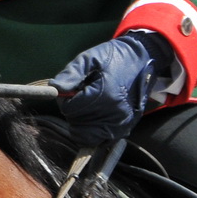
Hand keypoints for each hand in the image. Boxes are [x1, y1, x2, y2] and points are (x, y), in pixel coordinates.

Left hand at [49, 31, 173, 145]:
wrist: (142, 61)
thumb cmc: (113, 57)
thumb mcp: (89, 58)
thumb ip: (71, 73)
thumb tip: (55, 89)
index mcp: (104, 95)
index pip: (70, 109)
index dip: (64, 99)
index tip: (71, 89)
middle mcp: (114, 114)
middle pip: (77, 123)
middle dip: (72, 111)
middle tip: (80, 96)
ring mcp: (121, 123)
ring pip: (87, 136)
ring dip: (81, 123)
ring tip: (87, 105)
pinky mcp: (126, 128)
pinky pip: (102, 139)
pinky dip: (93, 132)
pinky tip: (94, 116)